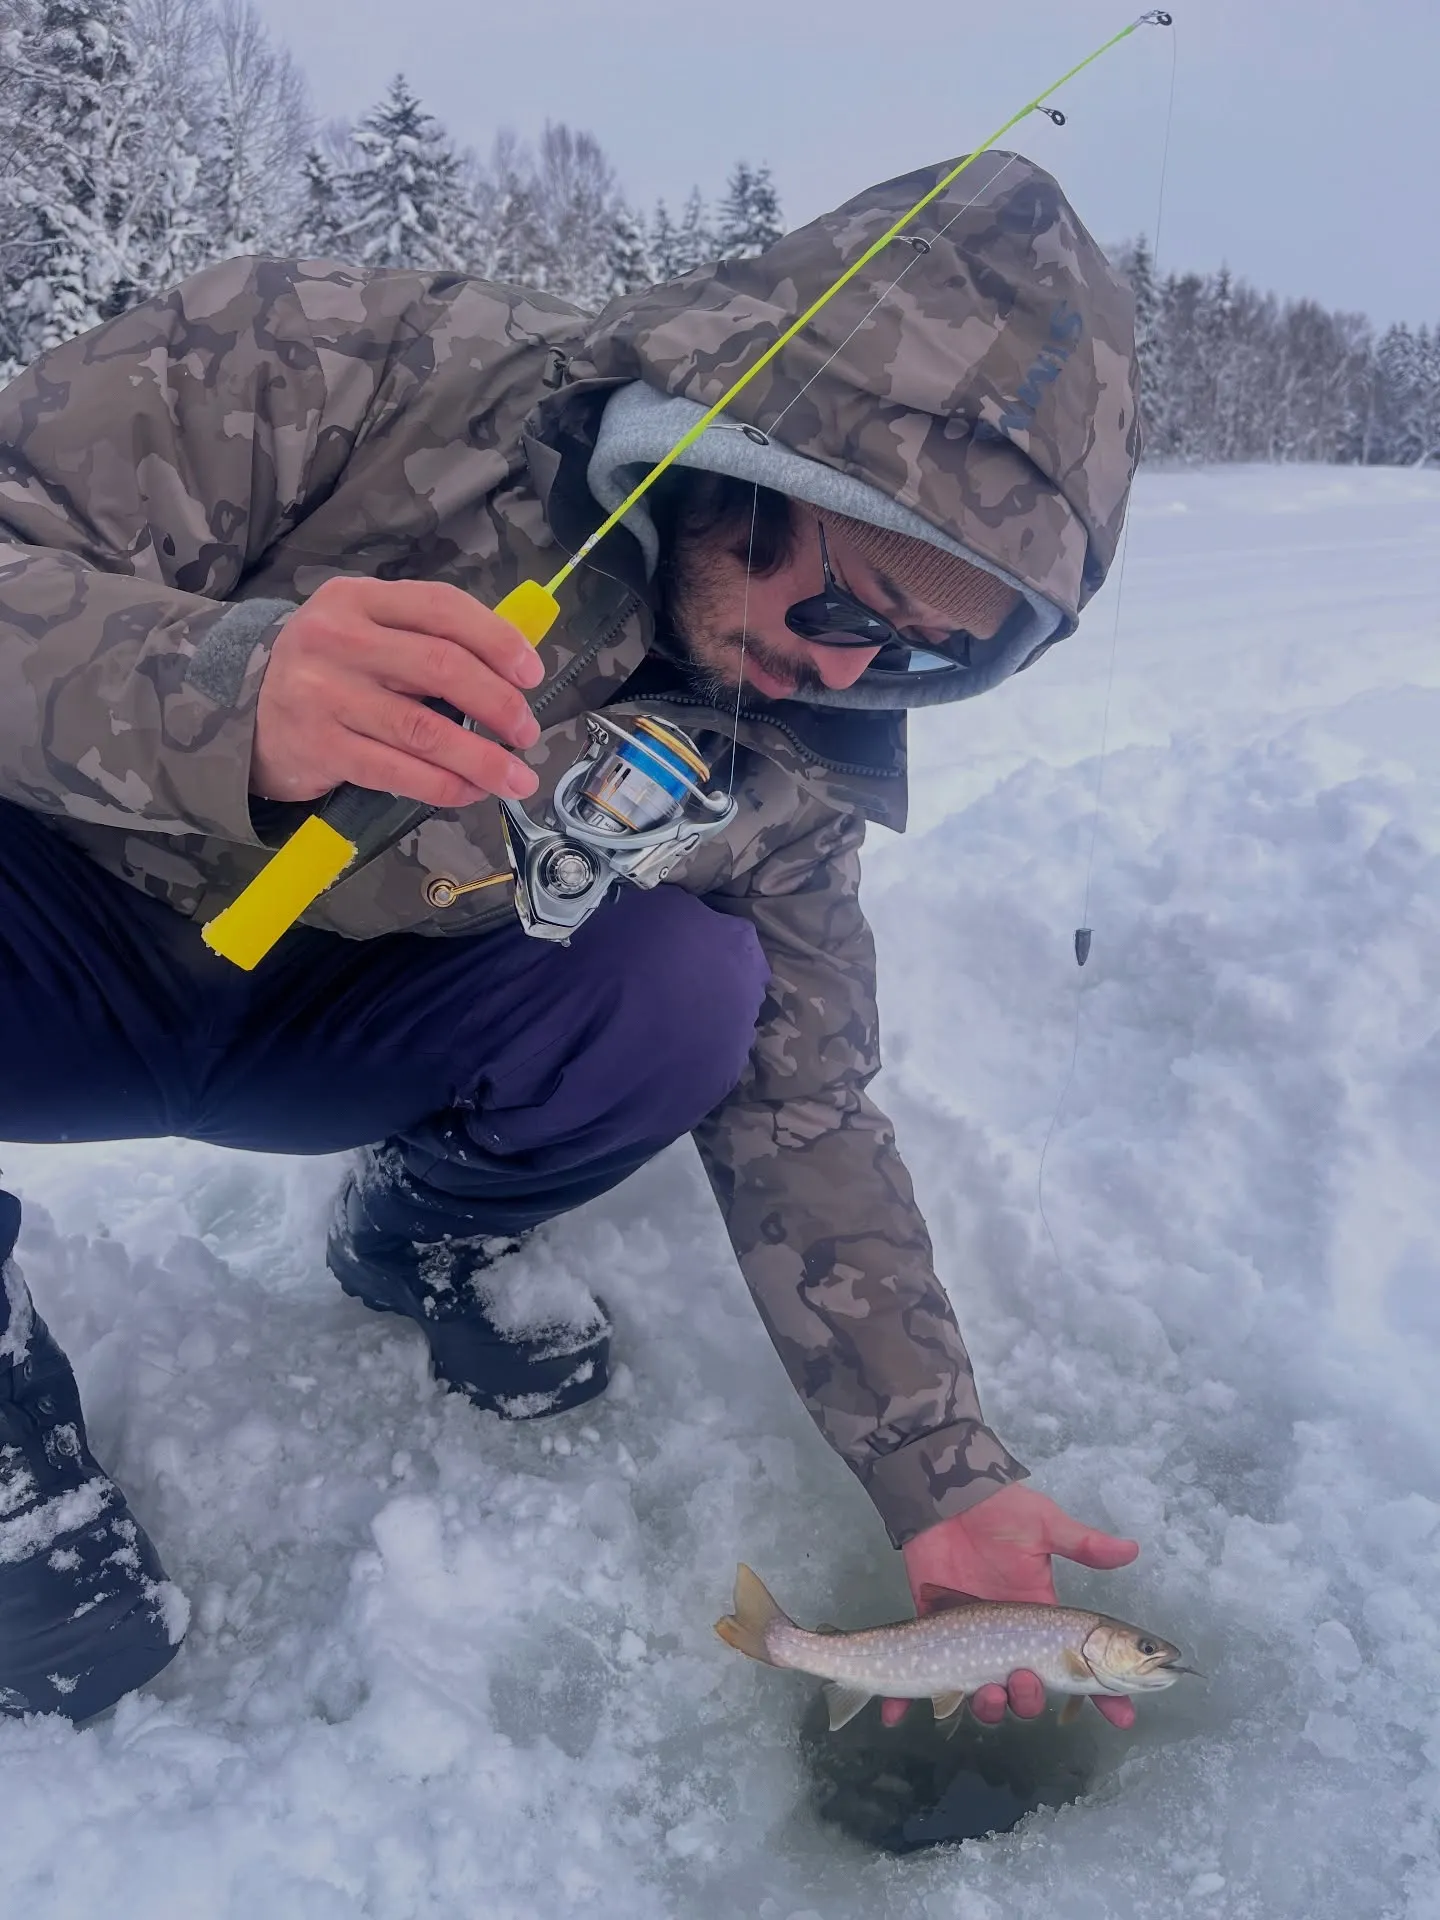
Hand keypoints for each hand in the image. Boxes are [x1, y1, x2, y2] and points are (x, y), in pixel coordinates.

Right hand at [250, 577, 544, 807]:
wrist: (239, 712)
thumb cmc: (326, 670)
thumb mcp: (364, 631)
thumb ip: (424, 637)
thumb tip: (511, 670)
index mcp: (356, 598)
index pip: (441, 608)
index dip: (497, 640)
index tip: (532, 674)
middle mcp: (336, 638)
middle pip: (441, 667)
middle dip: (499, 704)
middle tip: (527, 732)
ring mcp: (323, 694)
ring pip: (425, 729)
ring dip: (482, 758)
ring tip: (515, 778)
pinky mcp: (320, 747)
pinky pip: (398, 771)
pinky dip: (444, 786)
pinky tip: (469, 792)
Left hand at [882, 1484, 1139, 1730]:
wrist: (944, 1495)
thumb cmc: (998, 1510)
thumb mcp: (1044, 1525)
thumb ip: (1084, 1544)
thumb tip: (1133, 1549)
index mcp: (1042, 1618)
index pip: (1082, 1666)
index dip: (1104, 1695)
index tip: (1123, 1718)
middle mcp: (1012, 1640)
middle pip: (1029, 1693)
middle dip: (1030, 1700)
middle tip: (1024, 1680)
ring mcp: (972, 1642)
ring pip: (985, 1697)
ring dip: (988, 1707)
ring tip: (985, 1692)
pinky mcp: (932, 1634)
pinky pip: (923, 1678)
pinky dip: (902, 1703)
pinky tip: (894, 1714)